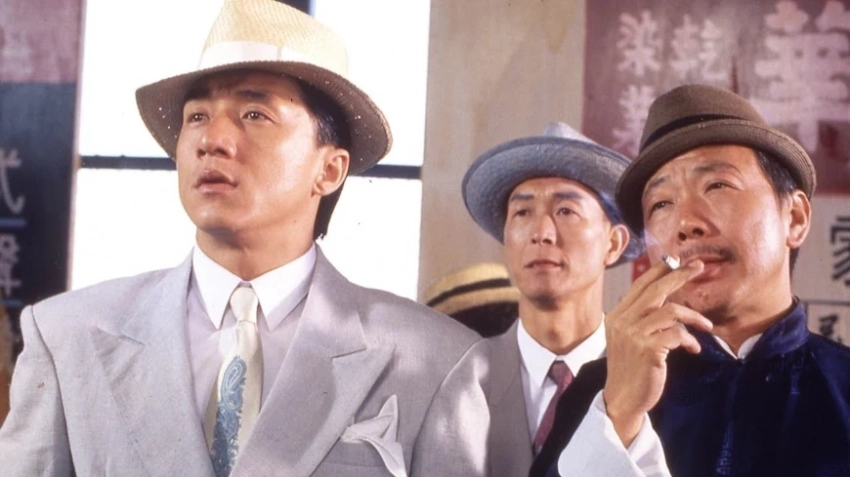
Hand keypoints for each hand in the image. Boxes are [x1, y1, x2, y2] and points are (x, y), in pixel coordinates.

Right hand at [602, 258, 712, 446]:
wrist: (623, 398)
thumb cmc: (631, 368)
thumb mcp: (628, 338)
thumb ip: (640, 318)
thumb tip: (663, 298)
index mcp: (617, 315)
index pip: (640, 285)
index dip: (660, 270)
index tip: (679, 261)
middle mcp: (622, 321)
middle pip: (655, 289)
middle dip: (679, 275)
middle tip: (698, 266)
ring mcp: (634, 334)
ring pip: (670, 311)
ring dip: (693, 316)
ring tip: (706, 327)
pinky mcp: (648, 349)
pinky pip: (677, 334)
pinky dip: (690, 339)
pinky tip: (694, 349)